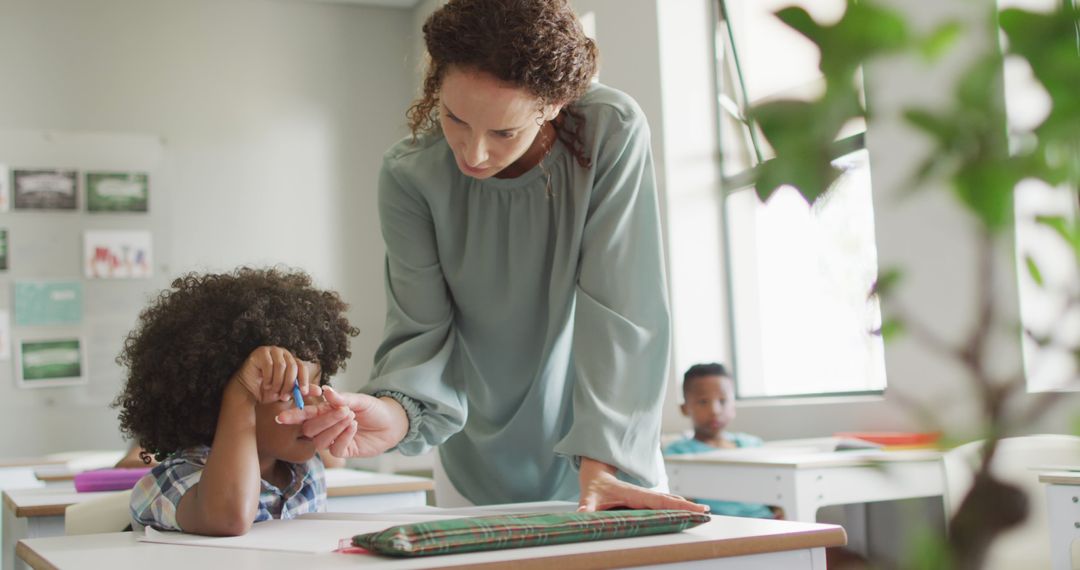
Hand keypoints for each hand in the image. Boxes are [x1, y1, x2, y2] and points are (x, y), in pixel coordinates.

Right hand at [230, 346, 319, 404]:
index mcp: (292, 360)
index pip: (302, 367)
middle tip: (283, 397)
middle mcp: (283, 353)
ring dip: (278, 382)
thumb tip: (319, 390)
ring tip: (272, 390)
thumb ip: (301, 390)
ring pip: (281, 366)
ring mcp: (272, 351)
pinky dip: (268, 377)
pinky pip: (269, 364)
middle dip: (289, 384)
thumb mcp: (287, 393)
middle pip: (292, 367)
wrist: (248, 392)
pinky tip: (264, 384)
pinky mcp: (261, 352)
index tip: (303, 392)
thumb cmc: (268, 391)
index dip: (304, 380)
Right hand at [274, 387, 408, 457]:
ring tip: (350, 417)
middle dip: (323, 420)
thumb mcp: (359, 400)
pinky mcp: (344, 452)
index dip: (294, 416)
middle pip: (310, 429)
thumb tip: (325, 390)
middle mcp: (326, 428)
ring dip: (333, 428)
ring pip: (320, 441)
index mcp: (325, 412)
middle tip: (343, 410)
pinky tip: (353, 427)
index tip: (281, 417)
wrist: (392, 423)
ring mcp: (334, 441)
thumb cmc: (374, 409)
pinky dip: (343, 436)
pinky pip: (336, 449)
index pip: (306, 415)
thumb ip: (341, 398)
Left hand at [577, 457, 708, 512]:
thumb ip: (586, 507)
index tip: (691, 507)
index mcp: (633, 494)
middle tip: (706, 512)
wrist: (595, 474)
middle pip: (669, 500)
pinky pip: (665, 503)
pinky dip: (678, 507)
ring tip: (703, 512)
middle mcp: (643, 494)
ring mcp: (647, 496)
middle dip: (687, 506)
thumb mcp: (588, 497)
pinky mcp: (647, 499)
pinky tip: (688, 512)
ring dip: (685, 506)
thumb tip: (582, 514)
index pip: (658, 500)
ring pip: (669, 501)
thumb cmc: (593, 488)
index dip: (675, 504)